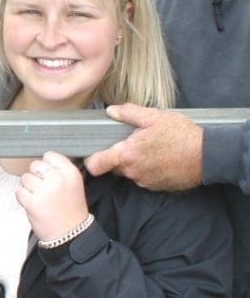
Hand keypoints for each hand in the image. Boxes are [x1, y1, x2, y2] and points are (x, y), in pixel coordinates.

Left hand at [16, 151, 88, 241]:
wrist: (71, 235)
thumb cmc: (70, 210)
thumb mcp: (74, 184)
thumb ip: (60, 170)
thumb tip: (43, 160)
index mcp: (71, 174)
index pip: (50, 156)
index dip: (46, 165)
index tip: (49, 174)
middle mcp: (58, 180)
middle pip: (35, 165)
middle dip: (36, 176)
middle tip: (45, 190)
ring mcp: (44, 191)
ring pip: (25, 178)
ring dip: (29, 188)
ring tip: (41, 199)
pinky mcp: (32, 202)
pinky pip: (19, 191)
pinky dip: (23, 198)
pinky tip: (34, 205)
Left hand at [83, 104, 202, 191]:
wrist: (209, 156)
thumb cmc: (182, 135)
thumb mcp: (154, 117)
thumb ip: (129, 113)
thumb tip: (110, 111)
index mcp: (128, 154)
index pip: (96, 165)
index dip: (89, 160)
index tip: (90, 152)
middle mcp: (133, 172)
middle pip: (113, 166)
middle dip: (117, 155)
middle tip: (130, 142)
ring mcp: (145, 181)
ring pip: (129, 171)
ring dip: (133, 162)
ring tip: (149, 148)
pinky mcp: (157, 186)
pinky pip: (143, 177)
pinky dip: (146, 169)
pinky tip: (158, 158)